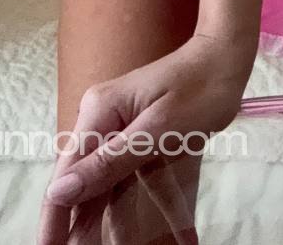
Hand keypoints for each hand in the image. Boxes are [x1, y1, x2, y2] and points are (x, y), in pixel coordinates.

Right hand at [36, 29, 255, 244]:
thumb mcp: (158, 129)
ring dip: (118, 225)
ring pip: (112, 187)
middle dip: (83, 226)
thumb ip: (109, 162)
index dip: (55, 218)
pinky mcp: (140, 138)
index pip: (67, 173)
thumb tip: (59, 192)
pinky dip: (153, 206)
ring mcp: (121, 130)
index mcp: (98, 113)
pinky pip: (137, 178)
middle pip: (86, 184)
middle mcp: (102, 121)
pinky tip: (175, 234)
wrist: (227, 56)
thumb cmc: (199, 87)